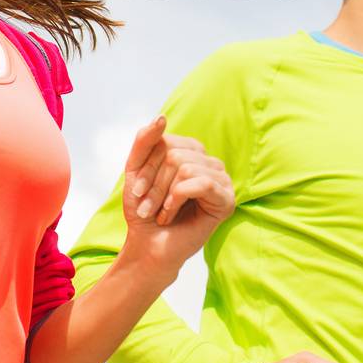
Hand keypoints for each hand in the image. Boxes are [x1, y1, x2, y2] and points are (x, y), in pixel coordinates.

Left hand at [120, 116, 234, 278]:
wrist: (148, 245)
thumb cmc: (144, 208)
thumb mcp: (135, 169)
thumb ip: (145, 141)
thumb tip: (162, 118)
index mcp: (190, 151)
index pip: (167, 142)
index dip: (147, 167)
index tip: (137, 190)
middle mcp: (209, 161)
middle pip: (176, 156)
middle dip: (154, 184)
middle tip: (146, 208)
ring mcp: (221, 179)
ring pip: (186, 168)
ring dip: (164, 195)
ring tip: (161, 213)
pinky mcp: (227, 199)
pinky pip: (200, 183)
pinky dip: (177, 199)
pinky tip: (171, 215)